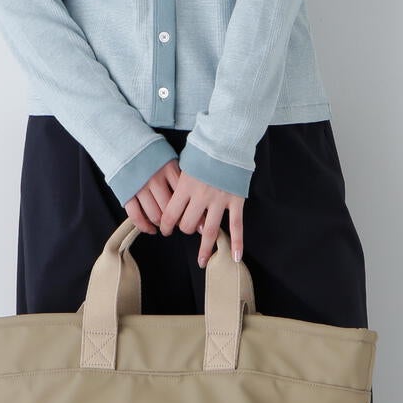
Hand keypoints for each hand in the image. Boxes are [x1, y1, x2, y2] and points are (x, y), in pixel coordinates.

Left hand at [126, 159, 244, 267]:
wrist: (227, 141)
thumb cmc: (205, 151)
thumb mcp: (185, 164)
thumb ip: (180, 183)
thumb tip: (174, 201)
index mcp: (185, 186)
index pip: (170, 214)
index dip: (165, 225)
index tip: (165, 229)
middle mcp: (201, 196)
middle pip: (187, 224)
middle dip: (184, 230)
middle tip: (185, 229)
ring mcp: (219, 200)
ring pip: (208, 230)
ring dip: (205, 248)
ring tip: (202, 261)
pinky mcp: (236, 201)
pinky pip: (236, 226)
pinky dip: (237, 242)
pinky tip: (235, 257)